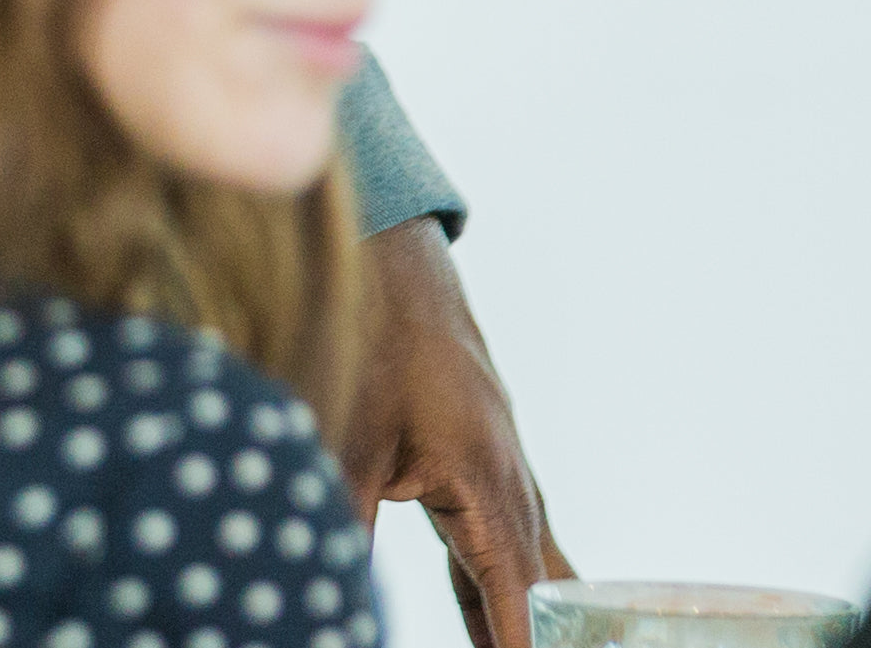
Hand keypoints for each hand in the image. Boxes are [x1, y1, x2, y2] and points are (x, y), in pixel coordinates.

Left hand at [338, 217, 572, 647]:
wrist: (395, 260)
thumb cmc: (374, 339)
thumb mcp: (348, 443)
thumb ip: (341, 530)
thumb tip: (328, 597)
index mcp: (490, 488)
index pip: (521, 604)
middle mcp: (513, 484)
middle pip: (542, 593)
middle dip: (538, 640)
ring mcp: (505, 470)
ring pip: (527, 568)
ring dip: (521, 621)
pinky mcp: (484, 461)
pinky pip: (505, 541)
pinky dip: (503, 587)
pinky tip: (489, 623)